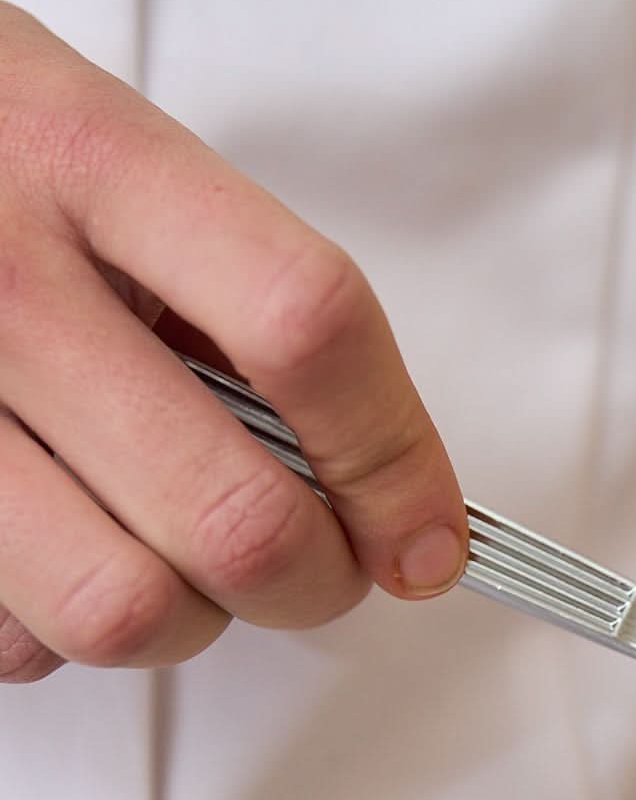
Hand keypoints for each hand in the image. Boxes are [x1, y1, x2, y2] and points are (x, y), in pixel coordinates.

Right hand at [0, 3, 463, 684]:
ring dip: (193, 617)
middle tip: (324, 563)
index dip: (396, 461)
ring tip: (182, 556)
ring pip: (127, 608)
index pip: (307, 329)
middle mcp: (0, 275)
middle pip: (237, 519)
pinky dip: (65, 624)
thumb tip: (390, 490)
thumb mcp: (122, 163)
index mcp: (92, 161)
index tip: (429, 534)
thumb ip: (252, 302)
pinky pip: (17, 638)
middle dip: (319, 581)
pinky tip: (69, 543)